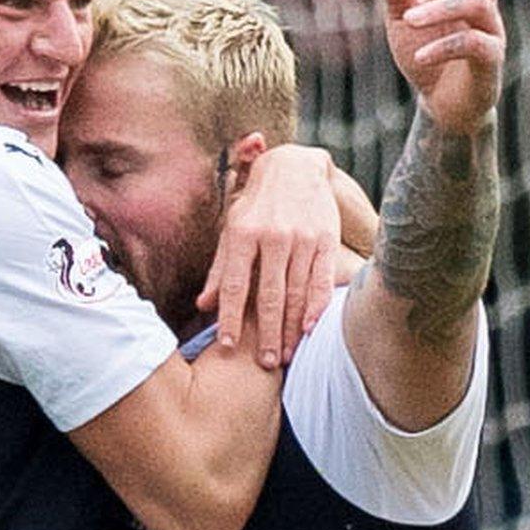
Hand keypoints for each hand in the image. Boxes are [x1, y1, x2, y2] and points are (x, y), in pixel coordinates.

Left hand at [196, 139, 338, 368]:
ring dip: (292, 329)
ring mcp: (303, 238)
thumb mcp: (232, 228)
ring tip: (286, 355)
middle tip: (265, 364)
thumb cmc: (257, 203)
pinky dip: (317, 307)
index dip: (231, 317)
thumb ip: (221, 269)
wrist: (295, 166)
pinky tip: (311, 329)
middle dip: (267, 334)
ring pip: (297, 293)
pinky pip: (322, 280)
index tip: (228, 345)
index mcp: (243, 233)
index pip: (236, 285)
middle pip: (270, 296)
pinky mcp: (326, 239)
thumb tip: (203, 305)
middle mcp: (273, 236)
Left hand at [374, 0, 515, 131]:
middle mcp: (481, 9)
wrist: (438, 107)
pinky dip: (443, 46)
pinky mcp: (489, 62)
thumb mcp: (402, 22)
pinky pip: (471, 45)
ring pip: (474, 6)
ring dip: (440, 11)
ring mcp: (489, 34)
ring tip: (411, 20)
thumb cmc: (424, 60)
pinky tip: (420, 54)